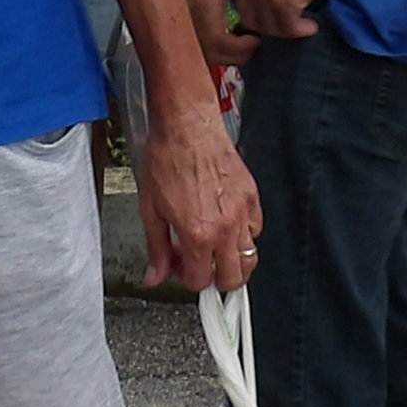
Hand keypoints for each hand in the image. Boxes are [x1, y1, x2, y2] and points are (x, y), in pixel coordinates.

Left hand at [134, 115, 264, 292]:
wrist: (186, 126)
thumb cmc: (166, 159)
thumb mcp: (150, 209)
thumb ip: (156, 248)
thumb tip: (155, 276)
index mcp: (198, 234)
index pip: (200, 280)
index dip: (185, 276)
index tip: (178, 262)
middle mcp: (224, 228)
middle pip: (232, 278)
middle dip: (213, 278)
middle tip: (199, 263)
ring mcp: (242, 212)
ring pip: (249, 258)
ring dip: (230, 260)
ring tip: (213, 247)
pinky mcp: (252, 196)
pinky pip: (256, 230)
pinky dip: (244, 235)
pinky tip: (225, 224)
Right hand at [176, 0, 257, 69]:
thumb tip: (270, 24)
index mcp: (203, 5)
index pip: (220, 43)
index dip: (241, 47)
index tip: (257, 39)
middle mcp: (187, 17)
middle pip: (210, 54)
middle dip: (235, 55)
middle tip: (254, 45)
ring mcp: (181, 19)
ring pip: (202, 51)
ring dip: (224, 53)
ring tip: (243, 42)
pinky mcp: (180, 18)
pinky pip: (197, 43)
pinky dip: (214, 46)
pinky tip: (228, 35)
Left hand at [234, 0, 343, 43]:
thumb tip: (268, 7)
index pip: (244, 7)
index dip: (260, 19)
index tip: (276, 21)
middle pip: (252, 21)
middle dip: (272, 28)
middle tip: (290, 27)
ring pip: (270, 27)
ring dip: (288, 31)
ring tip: (304, 27)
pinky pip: (288, 26)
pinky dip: (300, 30)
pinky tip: (310, 26)